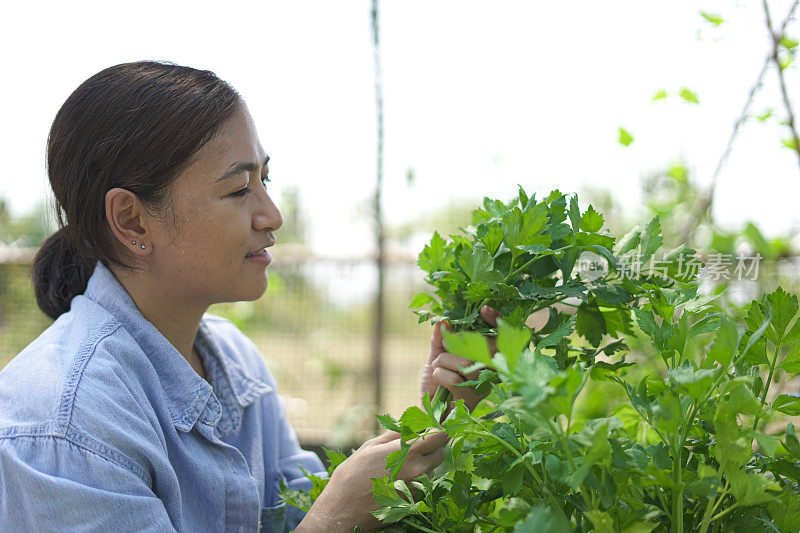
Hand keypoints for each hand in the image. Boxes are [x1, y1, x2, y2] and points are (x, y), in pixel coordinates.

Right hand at [297, 430, 447, 531]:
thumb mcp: (371, 446)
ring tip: (397, 468)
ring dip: (423, 466)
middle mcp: (418, 470)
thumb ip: (395, 433)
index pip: (440, 436)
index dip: (436, 430)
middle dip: (431, 447)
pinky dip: (415, 481)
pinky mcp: (415, 503)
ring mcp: (418, 489)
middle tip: (413, 447)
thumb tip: (411, 424)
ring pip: (432, 470)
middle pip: (440, 453)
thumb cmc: (352, 474)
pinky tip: (395, 482)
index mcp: (407, 451)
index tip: (428, 430)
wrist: (343, 510)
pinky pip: (424, 486)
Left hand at [420, 305, 500, 412]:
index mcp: (486, 359)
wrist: (428, 411)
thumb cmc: (437, 384)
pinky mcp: (469, 400)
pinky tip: (438, 380)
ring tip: (437, 366)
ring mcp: (481, 387)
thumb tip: (443, 321)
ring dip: (444, 360)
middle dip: (457, 344)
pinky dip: (439, 374)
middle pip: (483, 347)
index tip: (484, 309)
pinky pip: (453, 378)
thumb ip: (441, 340)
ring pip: (466, 362)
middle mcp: (490, 373)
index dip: (497, 321)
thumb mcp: (438, 357)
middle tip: (443, 349)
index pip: (499, 337)